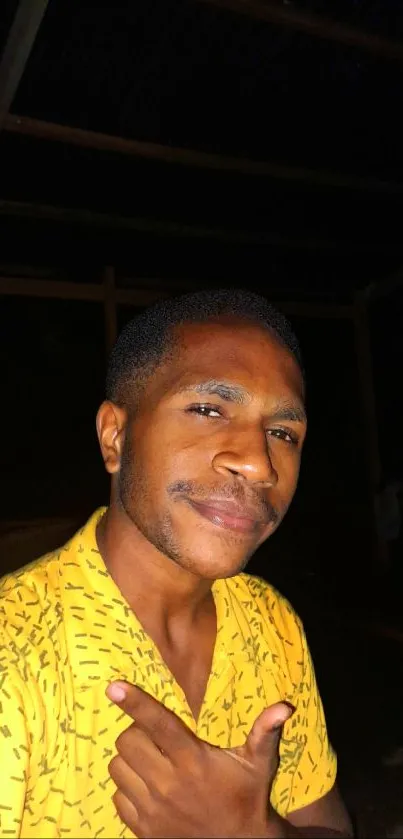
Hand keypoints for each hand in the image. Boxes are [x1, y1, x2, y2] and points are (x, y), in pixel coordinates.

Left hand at [106, 681, 292, 838]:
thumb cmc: (248, 796)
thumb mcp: (259, 764)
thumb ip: (265, 732)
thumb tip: (285, 707)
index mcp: (193, 760)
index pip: (158, 724)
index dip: (135, 702)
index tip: (114, 686)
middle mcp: (168, 783)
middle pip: (127, 741)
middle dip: (136, 733)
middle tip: (155, 738)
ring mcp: (153, 809)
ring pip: (117, 767)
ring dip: (129, 760)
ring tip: (152, 762)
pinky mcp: (143, 829)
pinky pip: (117, 796)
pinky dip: (127, 787)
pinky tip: (148, 787)